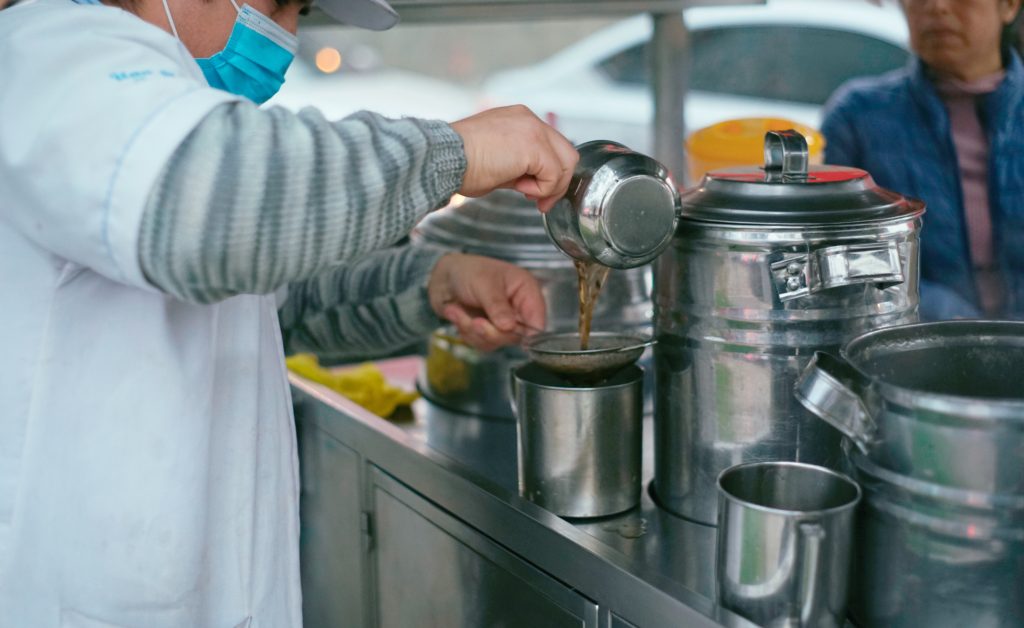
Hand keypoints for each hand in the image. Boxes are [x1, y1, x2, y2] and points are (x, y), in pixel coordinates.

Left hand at [428, 253, 545, 351]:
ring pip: (496, 342)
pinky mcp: (488, 331)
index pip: (538, 320)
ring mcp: (503, 322)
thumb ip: (497, 306)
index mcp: (526, 290)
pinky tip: (456, 313)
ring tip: (457, 311)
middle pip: (516, 336)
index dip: (527, 332)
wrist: (443, 277)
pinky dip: (465, 331)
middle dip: (490, 331)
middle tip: (474, 321)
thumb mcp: (484, 284)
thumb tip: (509, 327)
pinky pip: (481, 343)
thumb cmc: (468, 271)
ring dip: (472, 330)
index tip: (507, 332)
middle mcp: (518, 309)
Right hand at [451, 105, 578, 212]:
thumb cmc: (459, 163)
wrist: (444, 158)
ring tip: (527, 195)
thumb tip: (531, 183)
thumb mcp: (496, 161)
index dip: (548, 172)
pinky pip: (554, 174)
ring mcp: (534, 130)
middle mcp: (529, 119)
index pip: (551, 145)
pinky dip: (542, 189)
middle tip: (540, 202)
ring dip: (550, 187)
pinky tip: (520, 189)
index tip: (534, 192)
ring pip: (566, 163)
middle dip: (557, 182)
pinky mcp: (534, 147)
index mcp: (519, 119)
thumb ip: (519, 166)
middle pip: (566, 152)